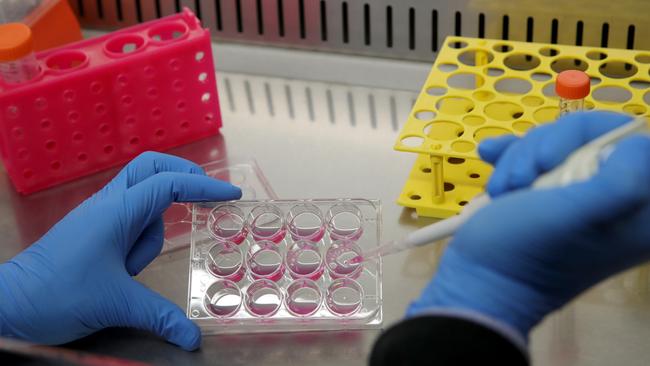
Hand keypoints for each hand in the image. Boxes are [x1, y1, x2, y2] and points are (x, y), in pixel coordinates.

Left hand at [0, 152, 241, 349]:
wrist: (11, 305)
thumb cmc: (57, 294)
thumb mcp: (116, 304)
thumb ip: (160, 316)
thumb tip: (193, 338)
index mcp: (116, 211)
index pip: (168, 184)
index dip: (203, 185)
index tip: (231, 195)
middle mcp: (109, 205)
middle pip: (151, 169)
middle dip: (182, 176)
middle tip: (208, 196)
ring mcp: (100, 217)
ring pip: (143, 202)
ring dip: (152, 231)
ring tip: (130, 270)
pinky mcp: (95, 231)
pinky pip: (130, 221)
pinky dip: (141, 236)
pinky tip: (126, 267)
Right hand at [408, 111, 649, 336]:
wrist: (478, 282)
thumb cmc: (523, 252)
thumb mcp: (574, 215)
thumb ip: (621, 182)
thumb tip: (636, 145)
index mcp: (640, 213)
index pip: (636, 142)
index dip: (592, 138)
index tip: (554, 160)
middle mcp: (616, 202)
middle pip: (593, 136)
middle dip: (546, 147)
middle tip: (523, 178)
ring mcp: (579, 197)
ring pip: (559, 142)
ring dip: (521, 156)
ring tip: (504, 188)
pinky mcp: (550, 194)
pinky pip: (537, 155)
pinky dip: (511, 155)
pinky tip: (490, 158)